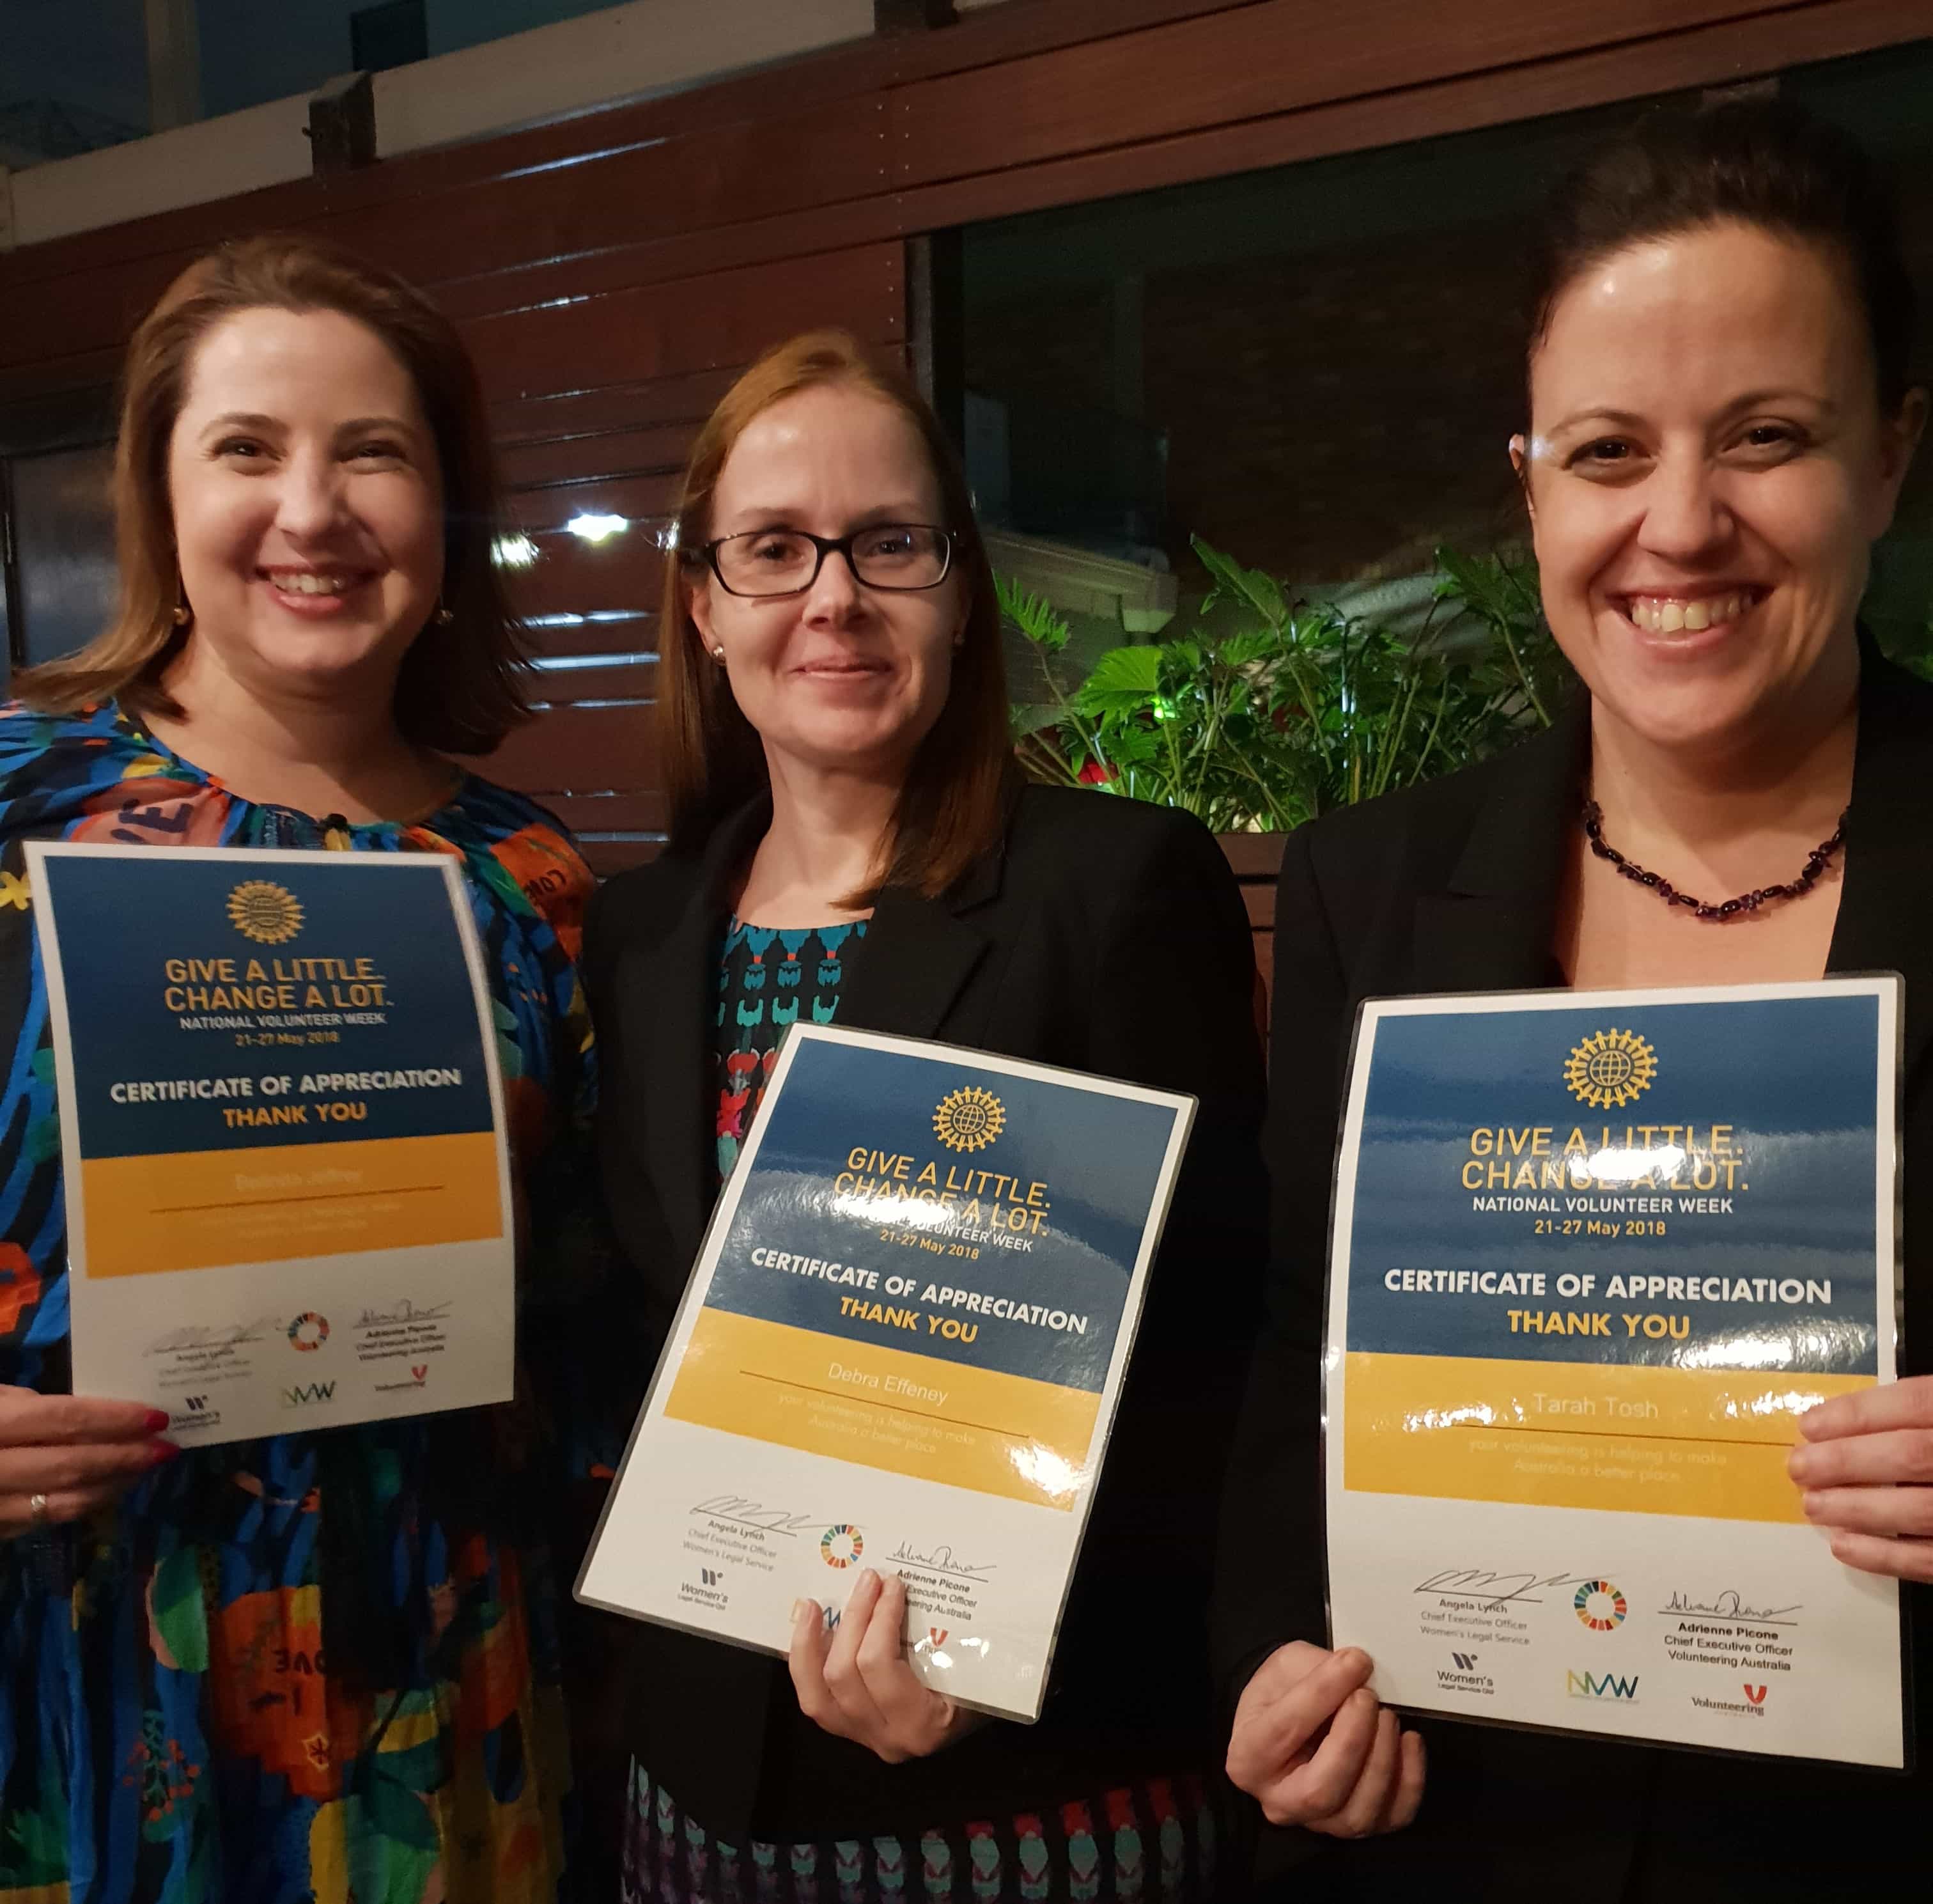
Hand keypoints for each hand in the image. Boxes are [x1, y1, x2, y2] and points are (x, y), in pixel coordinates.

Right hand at [0, 1385, 174, 1537]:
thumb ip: (27, 1406)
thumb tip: (89, 1414)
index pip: (64, 1420)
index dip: (115, 1419)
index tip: (157, 1416)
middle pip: (71, 1464)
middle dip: (126, 1457)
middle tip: (167, 1447)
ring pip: (63, 1501)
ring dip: (114, 1485)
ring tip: (148, 1467)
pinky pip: (44, 1519)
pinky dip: (85, 1503)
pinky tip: (110, 1489)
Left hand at [788, 1568, 982, 1763]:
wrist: (975, 1723)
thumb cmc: (983, 1688)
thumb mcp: (976, 1666)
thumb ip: (948, 1636)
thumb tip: (920, 1582)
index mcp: (922, 1724)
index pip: (881, 1667)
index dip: (879, 1618)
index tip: (892, 1583)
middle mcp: (888, 1739)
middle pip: (845, 1675)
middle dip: (853, 1619)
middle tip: (868, 1580)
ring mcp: (864, 1740)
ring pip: (817, 1696)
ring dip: (810, 1645)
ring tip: (812, 1605)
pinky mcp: (849, 1733)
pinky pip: (815, 1701)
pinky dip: (805, 1665)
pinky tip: (807, 1632)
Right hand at [1227, 1642, 1424, 1836]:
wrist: (1291, 1718)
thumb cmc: (1283, 1692)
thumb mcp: (1286, 1666)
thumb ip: (1318, 1669)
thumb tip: (1358, 1668)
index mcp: (1248, 1758)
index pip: (1283, 1731)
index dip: (1322, 1694)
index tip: (1354, 1662)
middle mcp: (1279, 1801)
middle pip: (1320, 1791)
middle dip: (1352, 1742)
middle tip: (1368, 1697)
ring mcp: (1321, 1822)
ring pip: (1357, 1813)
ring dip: (1382, 1760)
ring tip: (1387, 1715)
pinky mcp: (1361, 1828)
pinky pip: (1392, 1817)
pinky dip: (1410, 1780)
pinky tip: (1409, 1741)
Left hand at [1790, 1375, 1932, 1580]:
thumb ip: (1924, 1412)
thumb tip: (1846, 1424)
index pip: (1916, 1404)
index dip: (1857, 1414)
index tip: (1810, 1425)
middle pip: (1911, 1455)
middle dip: (1846, 1462)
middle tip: (1800, 1467)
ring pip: (1920, 1510)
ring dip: (1856, 1509)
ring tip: (1813, 1505)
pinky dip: (1886, 1556)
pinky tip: (1845, 1546)